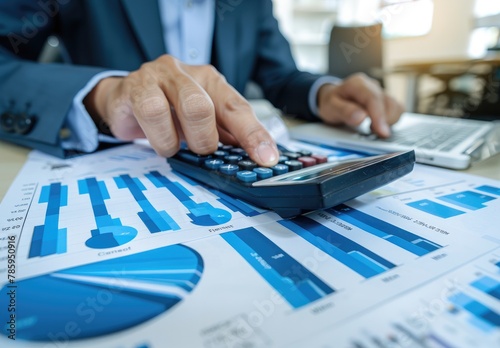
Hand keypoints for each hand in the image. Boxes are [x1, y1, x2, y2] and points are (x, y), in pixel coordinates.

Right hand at [83, 55, 278, 165]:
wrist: (124, 99)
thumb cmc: (168, 111)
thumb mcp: (200, 122)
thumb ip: (225, 134)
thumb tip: (255, 156)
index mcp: (210, 81)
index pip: (238, 107)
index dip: (253, 135)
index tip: (266, 158)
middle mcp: (187, 73)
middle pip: (208, 106)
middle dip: (206, 140)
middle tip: (201, 150)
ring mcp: (159, 76)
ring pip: (185, 107)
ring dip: (182, 140)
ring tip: (176, 145)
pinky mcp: (134, 87)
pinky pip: (151, 113)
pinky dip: (160, 137)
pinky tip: (159, 139)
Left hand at [317, 73, 403, 137]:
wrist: (332, 98)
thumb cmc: (332, 102)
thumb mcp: (330, 107)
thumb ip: (344, 111)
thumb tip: (361, 117)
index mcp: (358, 84)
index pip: (373, 98)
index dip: (379, 116)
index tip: (381, 131)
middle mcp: (372, 85)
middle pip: (387, 103)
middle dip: (384, 121)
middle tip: (373, 132)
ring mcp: (380, 92)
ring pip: (396, 106)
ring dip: (389, 121)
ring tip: (372, 128)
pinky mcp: (386, 100)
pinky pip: (398, 109)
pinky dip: (392, 119)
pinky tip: (379, 125)